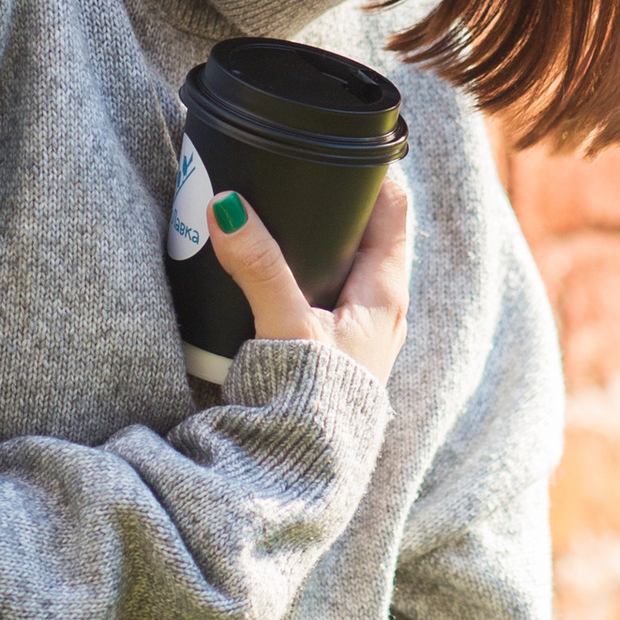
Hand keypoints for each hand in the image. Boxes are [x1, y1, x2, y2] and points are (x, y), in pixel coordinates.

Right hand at [207, 174, 410, 391]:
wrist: (307, 465)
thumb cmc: (313, 401)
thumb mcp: (284, 326)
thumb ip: (258, 267)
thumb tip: (227, 208)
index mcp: (385, 290)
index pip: (392, 206)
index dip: (368, 174)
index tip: (333, 154)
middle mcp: (384, 306)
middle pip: (368, 232)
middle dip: (336, 205)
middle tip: (296, 179)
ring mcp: (367, 328)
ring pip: (350, 265)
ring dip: (323, 243)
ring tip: (281, 217)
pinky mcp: (345, 348)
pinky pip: (336, 294)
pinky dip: (312, 274)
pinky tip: (281, 273)